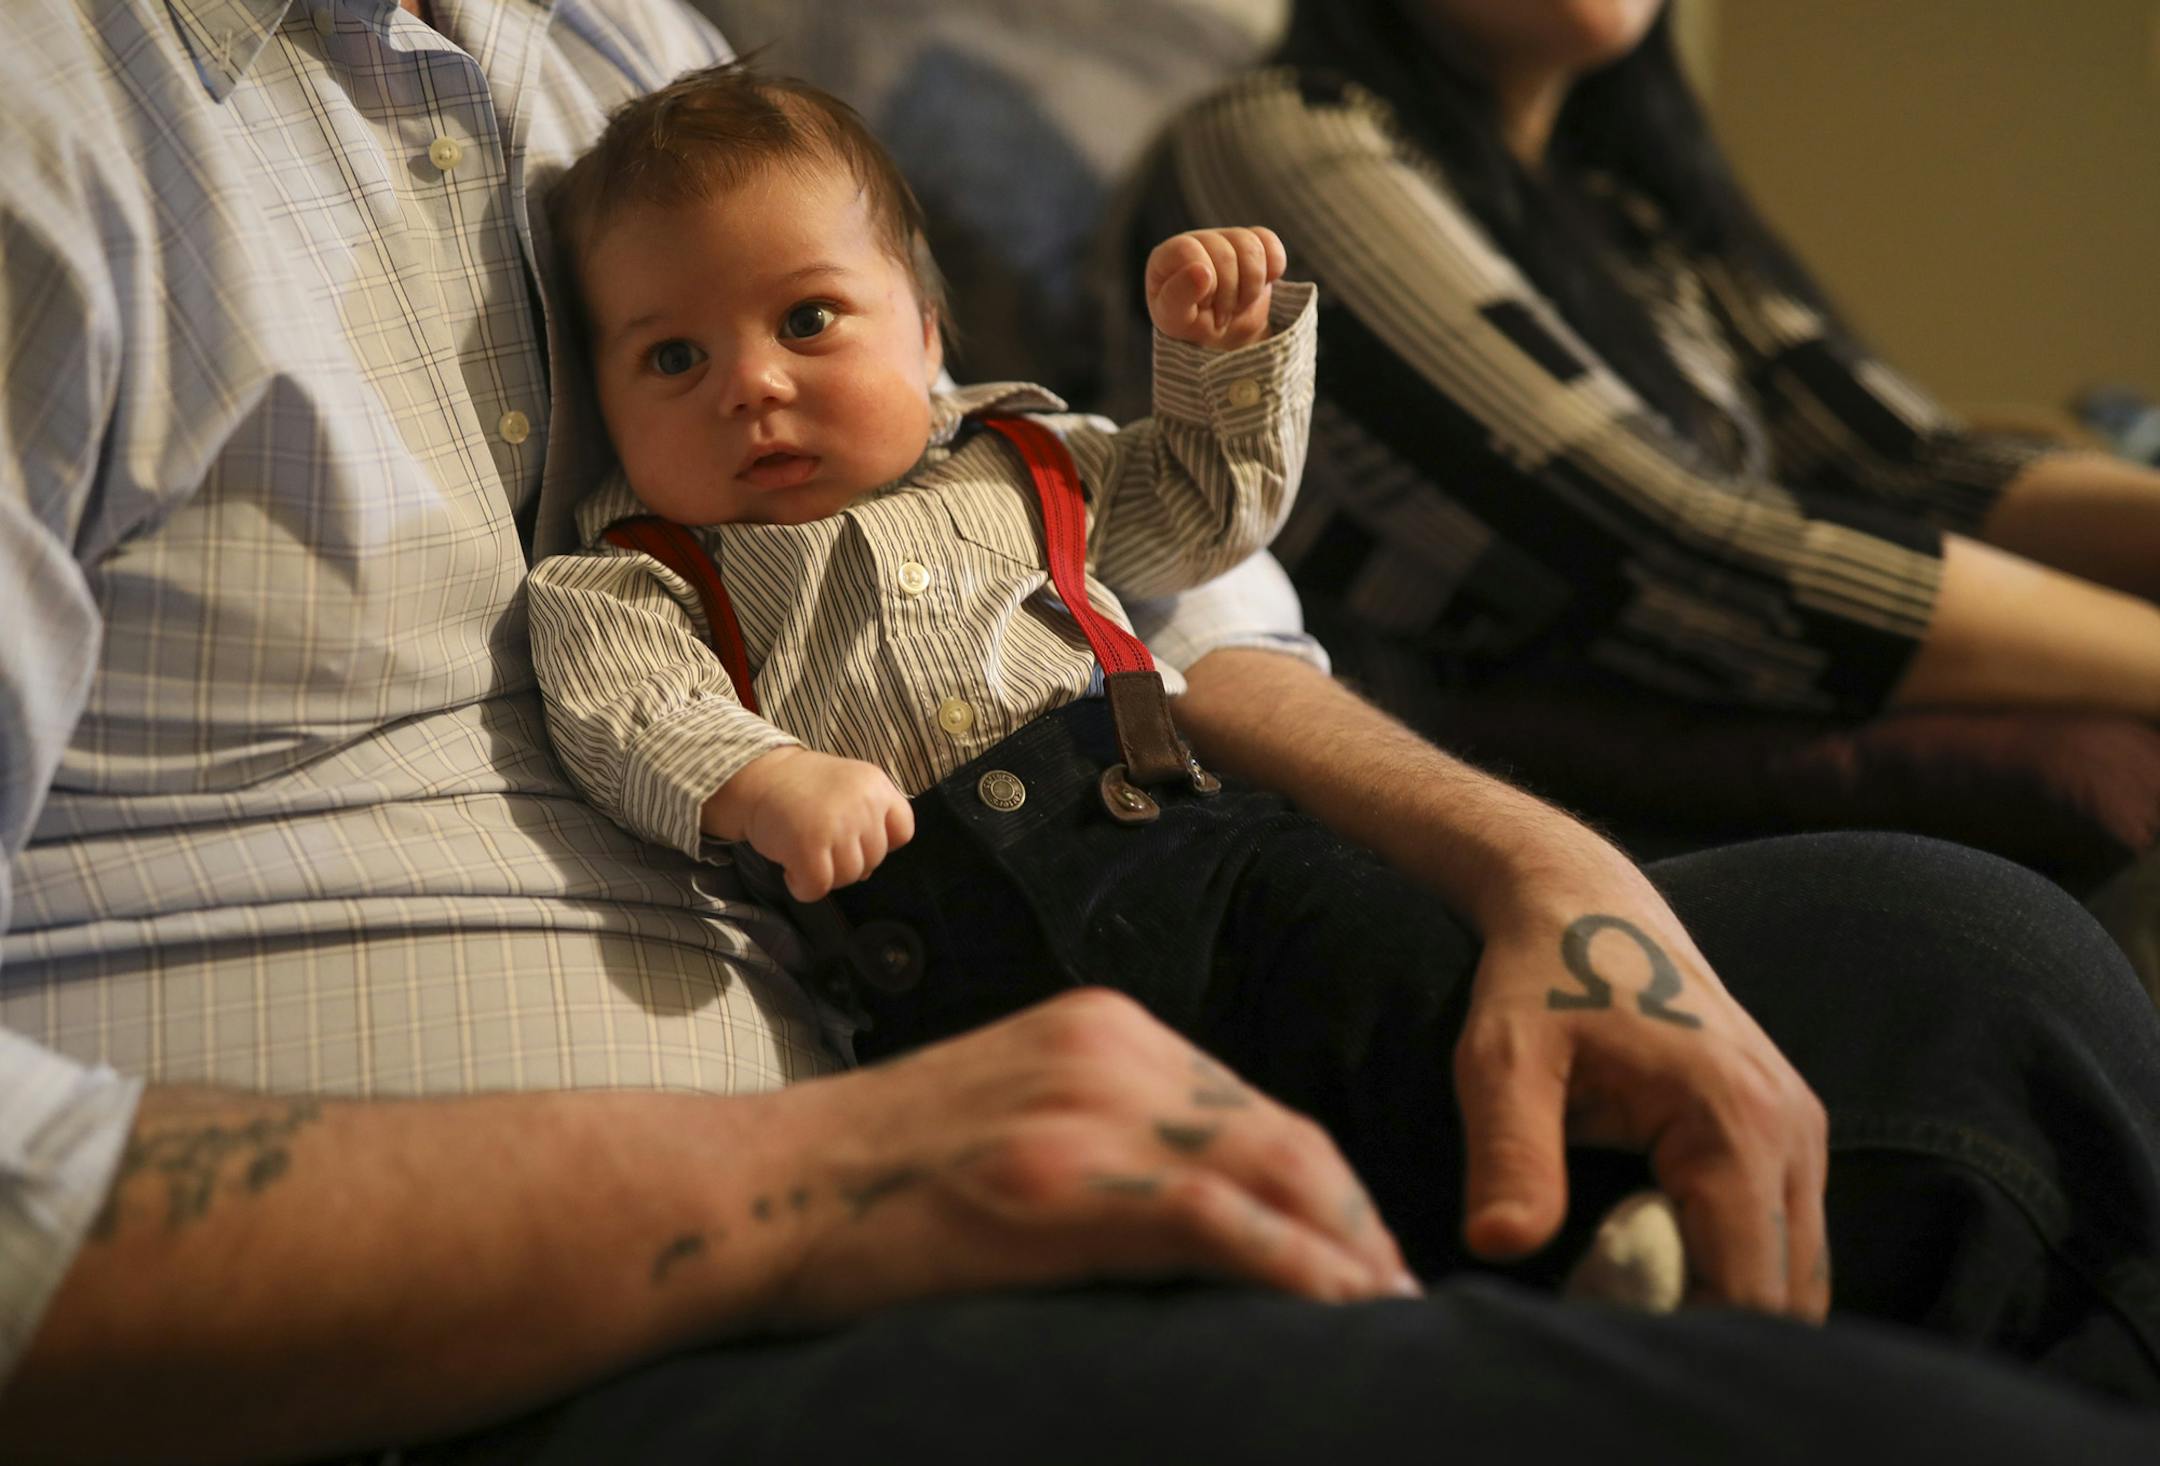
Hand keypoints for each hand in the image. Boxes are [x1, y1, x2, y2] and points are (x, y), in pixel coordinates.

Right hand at [722, 747, 913, 900]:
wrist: (756, 777)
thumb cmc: (801, 788)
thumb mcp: (848, 786)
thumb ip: (868, 818)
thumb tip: (868, 870)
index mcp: (876, 785)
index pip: (903, 831)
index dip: (880, 843)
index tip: (853, 838)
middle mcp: (863, 804)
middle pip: (874, 860)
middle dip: (846, 860)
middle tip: (819, 842)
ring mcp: (838, 826)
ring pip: (849, 877)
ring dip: (825, 874)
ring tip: (804, 850)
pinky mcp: (810, 846)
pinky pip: (818, 888)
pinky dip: (803, 887)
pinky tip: (791, 867)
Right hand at [752, 989, 1420, 1328]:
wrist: (759, 1188)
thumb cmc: (874, 1175)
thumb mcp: (1008, 1116)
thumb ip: (1102, 1134)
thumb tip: (1198, 1215)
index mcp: (1098, 1028)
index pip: (1251, 1106)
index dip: (1321, 1188)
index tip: (1357, 1251)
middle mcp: (1108, 1051)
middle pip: (1283, 1132)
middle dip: (1353, 1221)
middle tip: (1394, 1297)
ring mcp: (1084, 1112)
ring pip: (1272, 1168)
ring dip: (1347, 1251)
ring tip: (1386, 1319)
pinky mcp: (1059, 1184)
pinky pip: (1217, 1222)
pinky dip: (1295, 1269)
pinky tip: (1339, 1311)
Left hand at [1145, 227, 1286, 349]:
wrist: (1223, 336)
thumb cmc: (1192, 325)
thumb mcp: (1175, 320)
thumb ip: (1177, 296)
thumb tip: (1202, 272)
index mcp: (1167, 255)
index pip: (1187, 250)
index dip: (1203, 282)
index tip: (1203, 305)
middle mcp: (1197, 240)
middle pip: (1224, 253)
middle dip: (1229, 293)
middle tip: (1221, 315)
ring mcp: (1227, 238)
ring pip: (1250, 247)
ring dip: (1251, 287)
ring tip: (1238, 305)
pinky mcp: (1255, 242)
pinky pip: (1270, 244)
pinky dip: (1272, 270)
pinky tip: (1258, 288)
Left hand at [1453, 861, 1830, 1321]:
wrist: (1581, 900)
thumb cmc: (1536, 977)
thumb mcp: (1502, 1061)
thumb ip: (1508, 1154)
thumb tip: (1497, 1244)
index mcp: (1734, 1120)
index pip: (1747, 1287)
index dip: (1680, 1334)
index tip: (1599, 1331)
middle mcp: (1791, 1130)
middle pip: (1784, 1296)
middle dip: (1703, 1329)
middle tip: (1604, 1316)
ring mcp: (1801, 1130)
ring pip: (1793, 1272)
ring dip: (1719, 1300)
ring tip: (1618, 1283)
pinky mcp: (1787, 1132)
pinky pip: (1782, 1235)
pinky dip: (1728, 1264)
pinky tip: (1646, 1248)